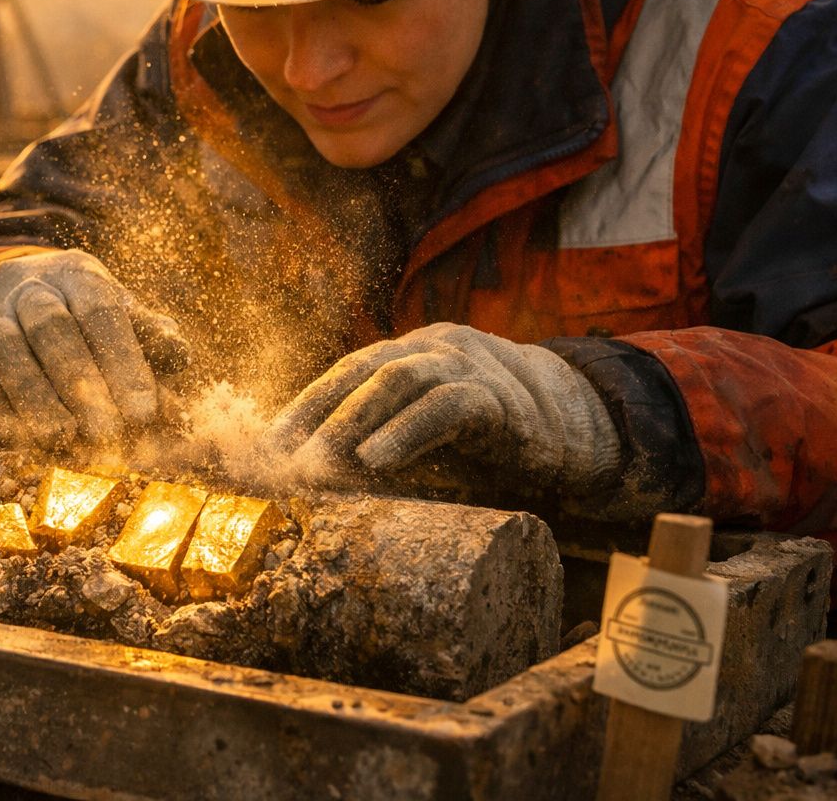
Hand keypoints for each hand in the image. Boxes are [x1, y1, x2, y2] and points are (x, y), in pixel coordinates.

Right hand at [0, 249, 187, 444]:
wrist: (3, 298)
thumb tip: (180, 357)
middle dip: (81, 384)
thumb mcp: (120, 316)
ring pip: (6, 349)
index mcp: (77, 274)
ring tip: (63, 438)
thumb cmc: (80, 318)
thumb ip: (151, 337)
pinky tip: (21, 437)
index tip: (144, 413)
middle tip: (107, 434)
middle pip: (51, 327)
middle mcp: (28, 286)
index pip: (101, 311)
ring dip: (36, 397)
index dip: (124, 362)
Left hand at [261, 323, 621, 495]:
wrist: (577, 432)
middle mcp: (431, 347)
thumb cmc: (487, 442)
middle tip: (278, 464)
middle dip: (312, 419)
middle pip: (358, 374)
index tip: (259, 452)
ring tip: (316, 465)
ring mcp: (467, 363)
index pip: (339, 377)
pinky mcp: (500, 395)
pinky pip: (447, 406)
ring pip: (396, 380)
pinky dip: (406, 431)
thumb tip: (311, 488)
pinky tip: (375, 460)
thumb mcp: (423, 444)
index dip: (297, 411)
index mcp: (406, 355)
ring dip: (350, 423)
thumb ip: (377, 453)